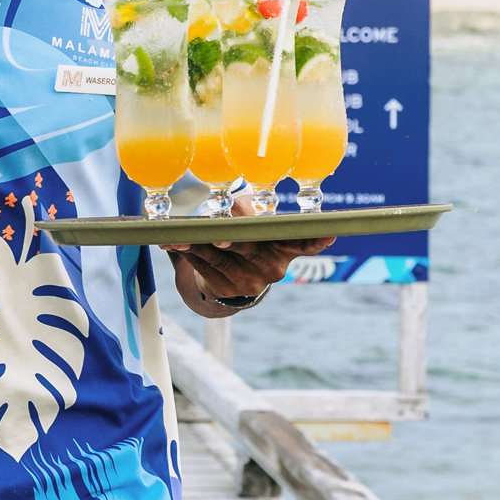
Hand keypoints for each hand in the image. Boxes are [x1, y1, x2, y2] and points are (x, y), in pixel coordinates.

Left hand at [166, 196, 335, 308]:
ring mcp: (250, 282)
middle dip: (233, 238)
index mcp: (287, 247)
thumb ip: (249, 211)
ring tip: (177, 234)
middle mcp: (273, 268)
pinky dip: (186, 252)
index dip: (317, 239)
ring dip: (196, 243)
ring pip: (220, 256)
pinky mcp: (226, 289)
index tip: (328, 233)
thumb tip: (234, 210)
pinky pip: (204, 266)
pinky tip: (171, 243)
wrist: (234, 274)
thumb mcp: (256, 217)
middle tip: (220, 234)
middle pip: (250, 246)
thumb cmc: (248, 232)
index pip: (305, 243)